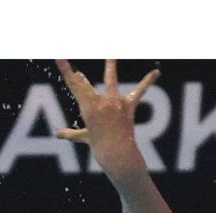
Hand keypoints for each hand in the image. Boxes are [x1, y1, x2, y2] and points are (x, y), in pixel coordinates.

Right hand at [55, 59, 159, 178]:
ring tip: (111, 55)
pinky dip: (148, 81)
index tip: (59, 57)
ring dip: (110, 66)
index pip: (73, 85)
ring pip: (111, 80)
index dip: (65, 69)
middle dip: (80, 76)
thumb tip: (58, 134)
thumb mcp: (84, 138)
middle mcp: (100, 103)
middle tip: (77, 70)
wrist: (118, 155)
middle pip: (86, 83)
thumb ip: (72, 133)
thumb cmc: (100, 148)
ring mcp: (115, 103)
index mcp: (87, 108)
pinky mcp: (129, 107)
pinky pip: (139, 91)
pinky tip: (157, 72)